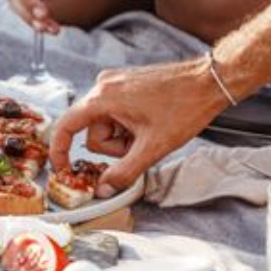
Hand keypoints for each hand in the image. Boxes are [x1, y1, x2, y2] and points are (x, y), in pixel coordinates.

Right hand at [48, 60, 229, 194]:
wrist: (210, 81)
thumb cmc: (185, 106)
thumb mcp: (153, 148)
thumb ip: (124, 173)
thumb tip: (104, 189)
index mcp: (103, 97)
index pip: (67, 126)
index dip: (60, 151)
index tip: (62, 169)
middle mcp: (104, 86)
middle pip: (92, 131)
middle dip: (114, 147)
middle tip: (139, 145)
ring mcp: (115, 84)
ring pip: (105, 125)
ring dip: (123, 137)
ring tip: (149, 133)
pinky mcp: (126, 85)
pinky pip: (115, 114)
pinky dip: (128, 126)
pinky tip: (149, 124)